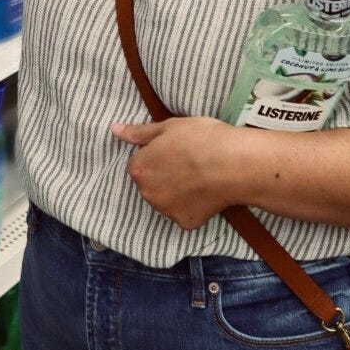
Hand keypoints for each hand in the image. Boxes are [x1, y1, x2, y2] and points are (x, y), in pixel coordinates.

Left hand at [112, 117, 240, 229]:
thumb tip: (115, 130)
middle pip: (150, 185)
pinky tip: (207, 192)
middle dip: (164, 176)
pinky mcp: (186, 223)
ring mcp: (166, 210)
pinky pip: (185, 214)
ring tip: (199, 177)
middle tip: (188, 163)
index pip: (139, 164)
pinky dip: (194, 206)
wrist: (234, 163)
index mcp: (139, 169)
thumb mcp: (168, 126)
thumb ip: (139, 133)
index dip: (157, 156)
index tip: (175, 151)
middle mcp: (147, 193)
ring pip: (166, 201)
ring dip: (177, 192)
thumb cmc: (201, 139)